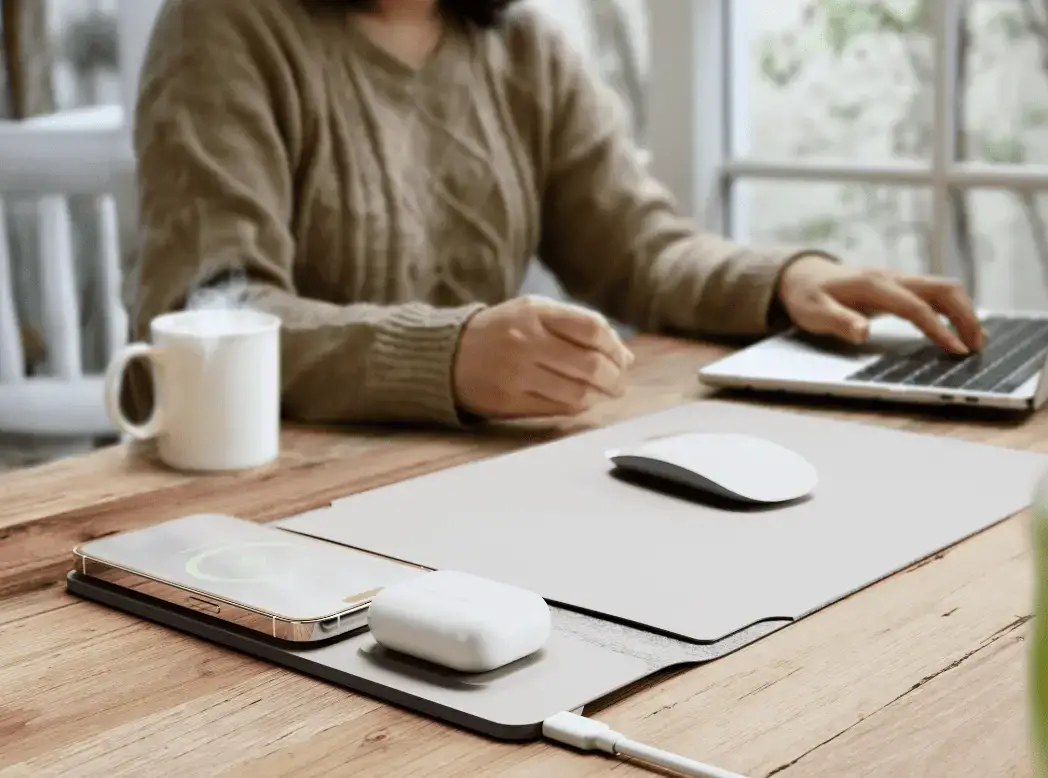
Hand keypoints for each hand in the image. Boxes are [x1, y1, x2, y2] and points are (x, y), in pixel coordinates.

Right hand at [453, 296, 634, 418]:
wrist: (448, 356)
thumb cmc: (502, 332)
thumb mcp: (533, 312)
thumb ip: (577, 326)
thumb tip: (624, 357)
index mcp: (533, 313)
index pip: (592, 329)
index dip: (616, 347)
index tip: (622, 359)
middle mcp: (525, 342)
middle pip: (590, 365)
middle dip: (615, 378)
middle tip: (619, 383)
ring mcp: (516, 374)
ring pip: (577, 392)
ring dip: (599, 396)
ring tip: (603, 394)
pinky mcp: (508, 402)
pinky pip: (558, 409)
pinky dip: (578, 407)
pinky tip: (581, 401)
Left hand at [777, 256, 984, 353]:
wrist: (801, 275)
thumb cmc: (807, 296)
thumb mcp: (814, 313)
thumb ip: (838, 321)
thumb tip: (863, 331)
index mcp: (872, 285)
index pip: (915, 306)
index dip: (938, 327)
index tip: (956, 349)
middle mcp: (891, 278)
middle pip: (942, 289)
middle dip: (965, 316)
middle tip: (977, 346)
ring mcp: (897, 280)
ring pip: (942, 289)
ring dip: (963, 312)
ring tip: (976, 341)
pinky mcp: (898, 286)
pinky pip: (933, 294)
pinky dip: (951, 310)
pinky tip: (958, 329)